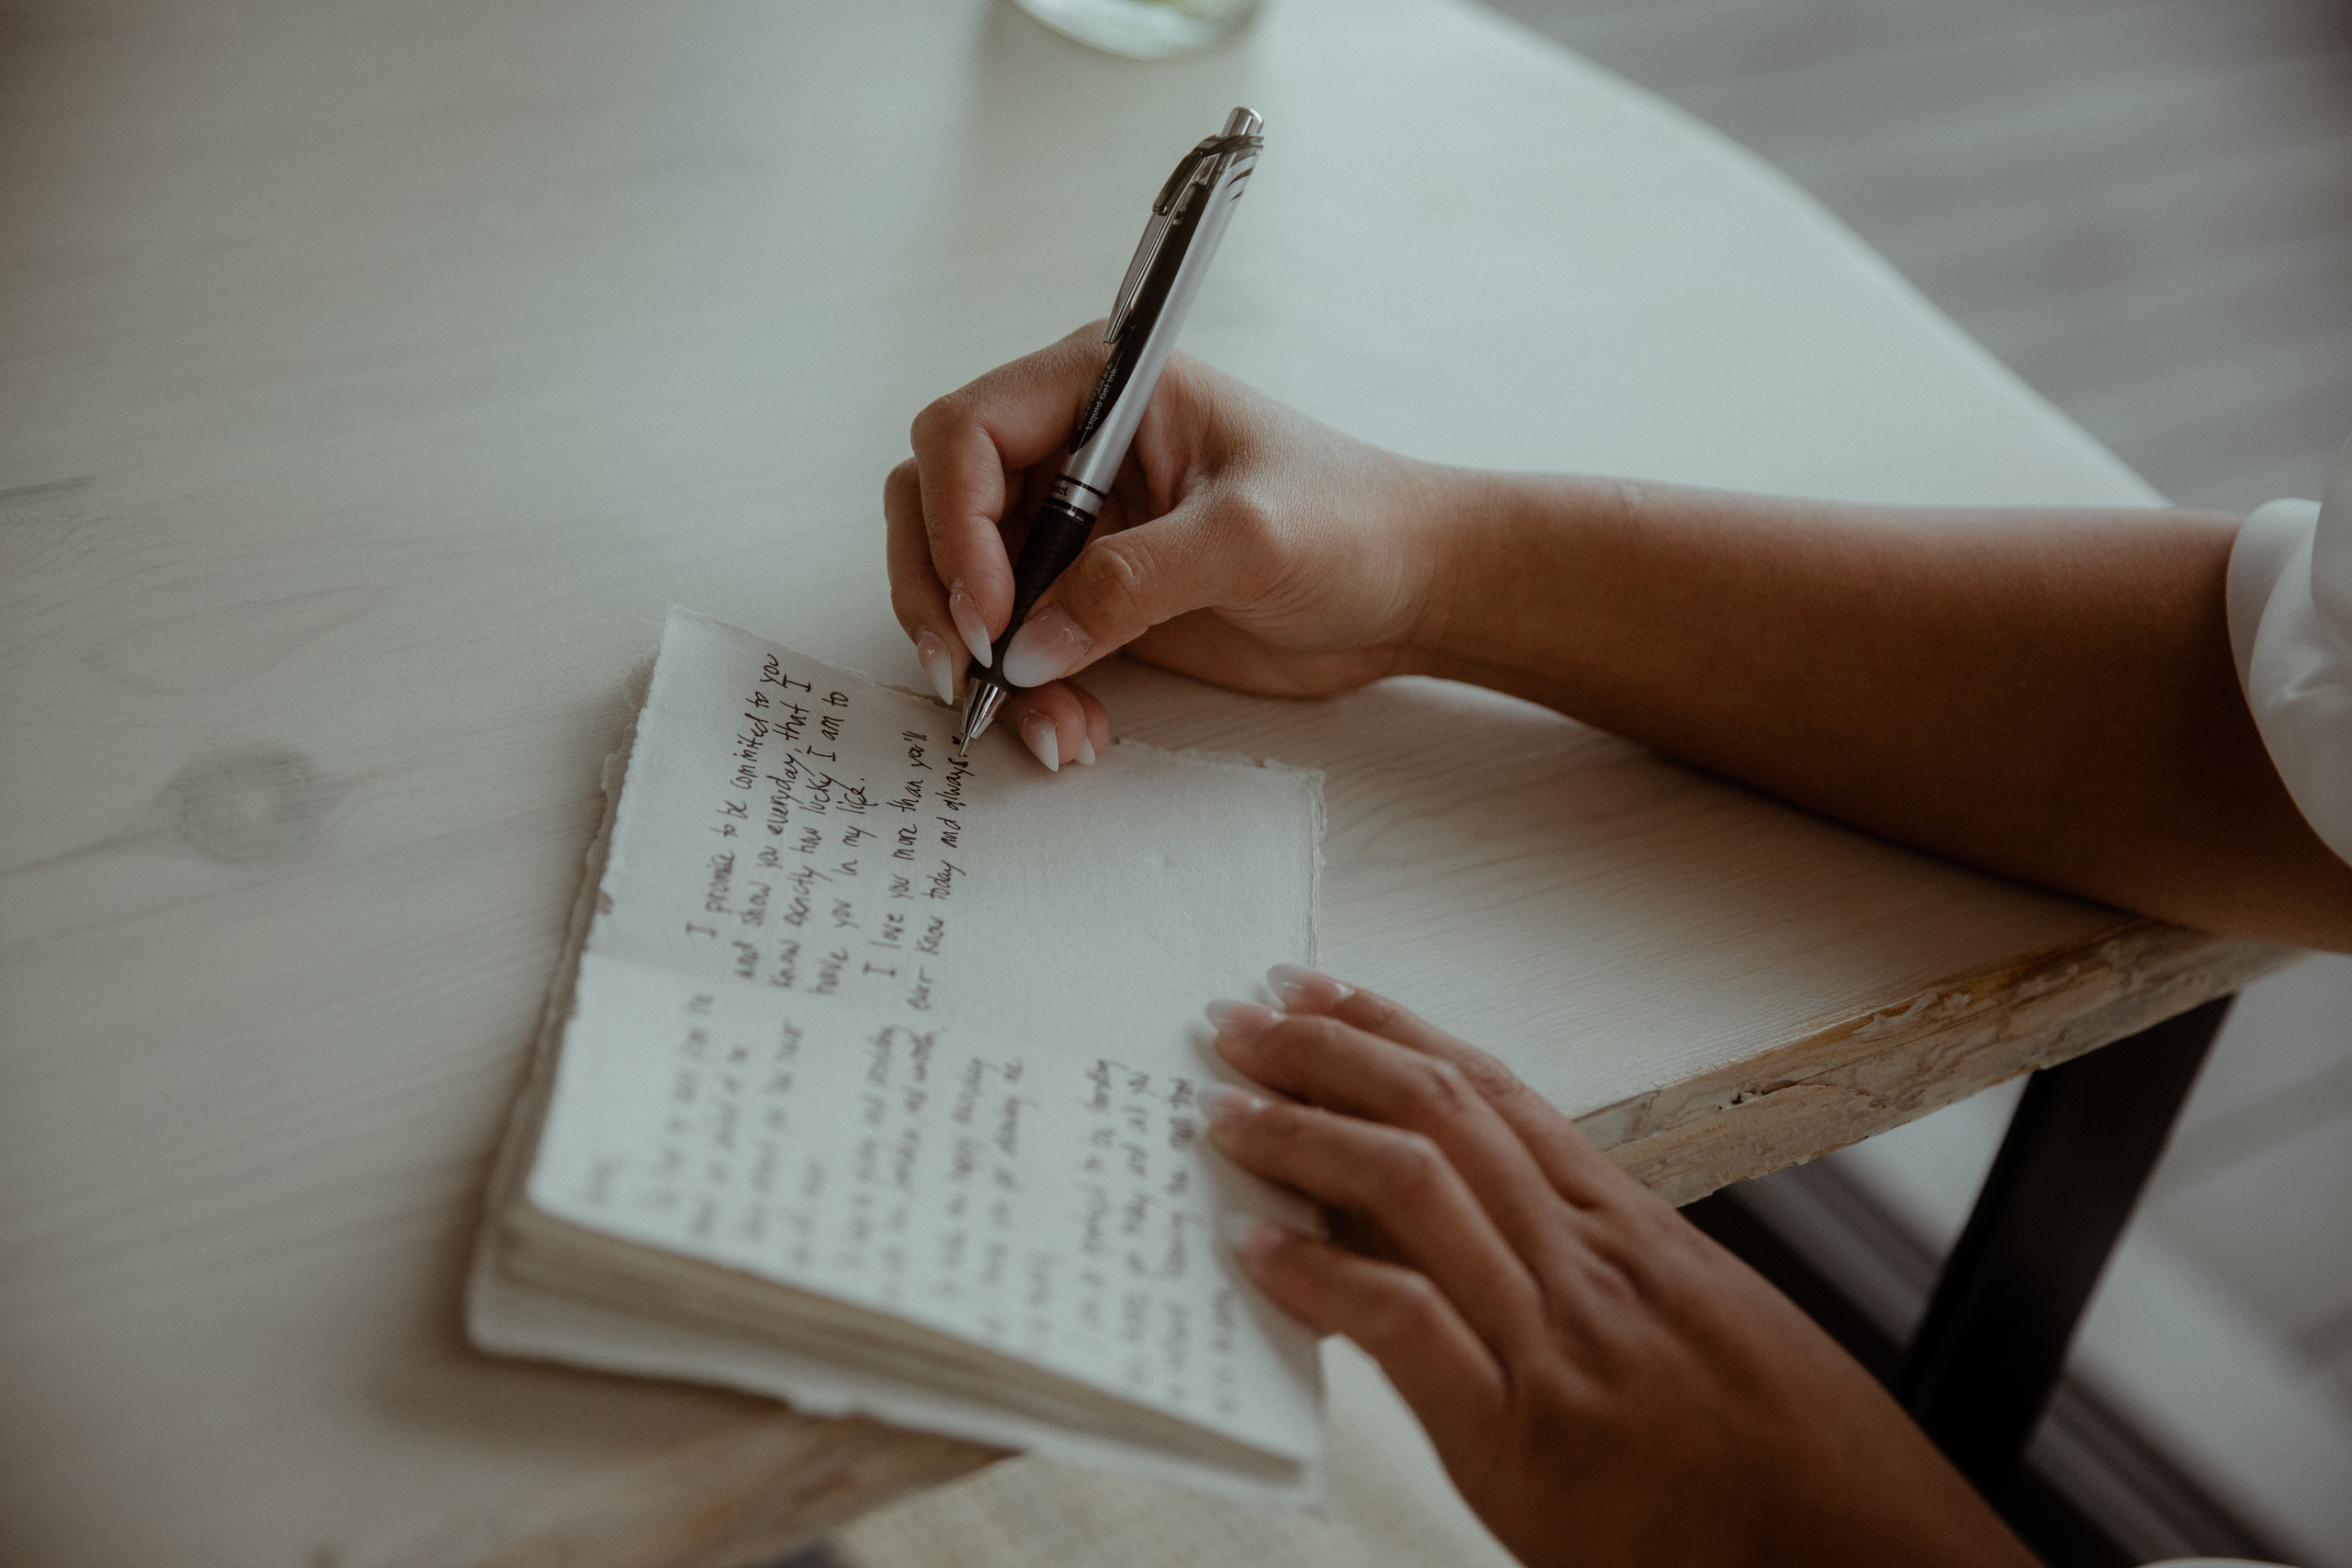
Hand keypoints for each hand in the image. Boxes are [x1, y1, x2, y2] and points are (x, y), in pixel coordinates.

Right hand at [884, 325, 1470, 769]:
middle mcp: (1070, 448)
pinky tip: (1077, 729)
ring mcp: (1074, 524)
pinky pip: (1016, 646)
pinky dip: (1027, 695)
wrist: (1413, 589)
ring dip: (984, 663)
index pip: (967, 434)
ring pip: (963, 586)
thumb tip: (1029, 645)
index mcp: (1102, 387)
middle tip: (974, 675)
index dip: (954, 522)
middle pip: (933, 506)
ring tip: (1048, 725)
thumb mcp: (1246, 539)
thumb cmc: (1356, 523)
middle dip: (942, 597)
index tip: (992, 610)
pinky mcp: (1088, 596)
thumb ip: (1132, 582)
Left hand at [1200, 969, 2038, 1567]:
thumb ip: (1591, 1267)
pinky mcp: (1521, 1432)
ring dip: (1303, 1139)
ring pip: (1415, 1190)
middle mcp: (1586, 1260)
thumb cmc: (1776, 1451)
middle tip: (1239, 1022)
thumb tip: (1481, 1224)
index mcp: (1625, 1229)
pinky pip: (1406, 1326)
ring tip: (1225, 1114)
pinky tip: (1256, 1251)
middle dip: (1328, 1055)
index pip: (1491, 1092)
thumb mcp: (1691, 1323)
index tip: (1322, 992)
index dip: (1396, 1030)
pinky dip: (1319, 1279)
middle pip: (1440, 1112)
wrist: (1853, 1547)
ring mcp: (1555, 1338)